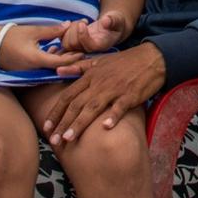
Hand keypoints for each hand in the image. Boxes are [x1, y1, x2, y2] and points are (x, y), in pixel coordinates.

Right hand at [0, 23, 83, 70]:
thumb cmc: (11, 36)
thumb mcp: (33, 31)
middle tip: (82, 53)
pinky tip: (55, 51)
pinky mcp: (25, 72)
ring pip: (50, 69)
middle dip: (69, 61)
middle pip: (57, 68)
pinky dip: (50, 61)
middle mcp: (33, 70)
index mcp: (36, 60)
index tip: (83, 52)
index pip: (60, 63)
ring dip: (60, 61)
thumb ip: (52, 31)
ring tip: (72, 51)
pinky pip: (42, 68)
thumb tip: (69, 25)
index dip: (73, 58)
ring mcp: (29, 73)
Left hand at [43, 42, 166, 145]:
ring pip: (93, 107)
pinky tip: (105, 128)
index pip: (68, 95)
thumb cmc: (125, 61)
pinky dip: (113, 117)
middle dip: (63, 123)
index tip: (46, 127)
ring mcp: (115, 89)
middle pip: (77, 104)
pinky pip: (120, 107)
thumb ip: (79, 67)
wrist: (152, 58)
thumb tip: (58, 71)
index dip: (56, 111)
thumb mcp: (100, 61)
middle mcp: (99, 83)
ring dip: (80, 123)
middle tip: (53, 140)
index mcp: (91, 76)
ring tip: (68, 138)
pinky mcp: (131, 95)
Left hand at [60, 11, 128, 52]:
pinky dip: (63, 30)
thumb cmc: (115, 23)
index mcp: (101, 46)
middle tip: (84, 21)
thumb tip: (106, 21)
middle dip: (75, 30)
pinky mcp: (74, 44)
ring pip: (66, 44)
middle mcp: (89, 50)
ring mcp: (80, 48)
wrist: (110, 27)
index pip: (89, 46)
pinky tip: (72, 24)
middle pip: (74, 45)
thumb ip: (112, 20)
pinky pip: (62, 40)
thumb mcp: (117, 19)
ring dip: (69, 29)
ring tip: (80, 22)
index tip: (83, 23)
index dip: (83, 35)